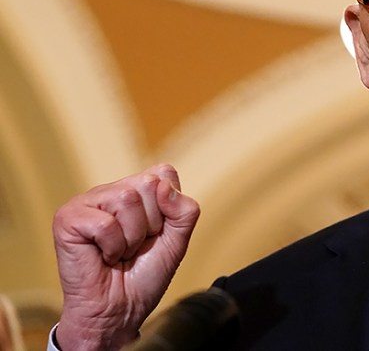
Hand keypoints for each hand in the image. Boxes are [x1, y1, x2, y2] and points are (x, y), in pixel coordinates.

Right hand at [52, 165, 199, 349]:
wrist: (120, 310)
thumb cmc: (143, 276)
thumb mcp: (178, 240)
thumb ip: (184, 210)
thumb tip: (163, 185)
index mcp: (136, 191)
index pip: (164, 173)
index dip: (168, 208)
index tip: (156, 233)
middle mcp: (111, 191)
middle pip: (148, 184)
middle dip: (151, 224)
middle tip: (135, 245)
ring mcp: (88, 202)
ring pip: (127, 200)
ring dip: (131, 237)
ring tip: (119, 251)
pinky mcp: (68, 218)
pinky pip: (105, 223)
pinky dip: (112, 246)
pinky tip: (103, 256)